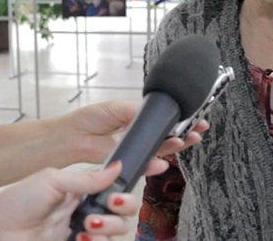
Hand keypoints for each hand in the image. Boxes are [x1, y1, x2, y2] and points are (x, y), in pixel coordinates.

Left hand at [0, 161, 135, 240]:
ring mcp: (82, 233)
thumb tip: (117, 168)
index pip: (116, 185)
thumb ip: (87, 178)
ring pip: (117, 232)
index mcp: (82, 190)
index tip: (153, 170)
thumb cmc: (14, 203)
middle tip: (109, 204)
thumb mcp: (51, 180)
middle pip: (124, 211)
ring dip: (109, 228)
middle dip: (123, 207)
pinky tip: (80, 239)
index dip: (131, 182)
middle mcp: (86, 211)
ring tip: (87, 226)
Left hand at [63, 101, 208, 174]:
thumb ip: (138, 112)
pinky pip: (146, 164)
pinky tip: (165, 160)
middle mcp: (140, 135)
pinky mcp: (129, 163)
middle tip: (199, 130)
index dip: (181, 119)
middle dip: (186, 134)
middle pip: (169, 136)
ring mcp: (136, 150)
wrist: (72, 136)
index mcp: (139, 119)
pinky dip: (156, 163)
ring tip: (188, 140)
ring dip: (177, 147)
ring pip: (162, 150)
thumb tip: (156, 111)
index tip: (197, 117)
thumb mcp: (117, 108)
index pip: (165, 120)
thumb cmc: (90, 119)